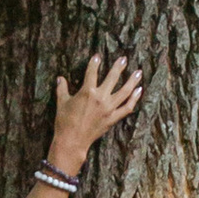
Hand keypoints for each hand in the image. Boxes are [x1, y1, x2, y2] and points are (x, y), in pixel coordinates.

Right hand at [47, 51, 143, 174]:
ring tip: (138, 72)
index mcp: (87, 92)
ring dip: (132, 81)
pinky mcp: (112, 118)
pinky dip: (134, 99)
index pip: (92, 72)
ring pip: (125, 91)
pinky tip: (138, 91)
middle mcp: (100, 98)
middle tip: (124, 58)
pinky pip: (127, 107)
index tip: (98, 56)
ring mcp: (109, 108)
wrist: (72, 141)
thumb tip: (60, 78)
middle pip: (112, 78)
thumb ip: (62, 88)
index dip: (94, 63)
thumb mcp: (62, 102)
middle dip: (119, 67)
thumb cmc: (64, 121)